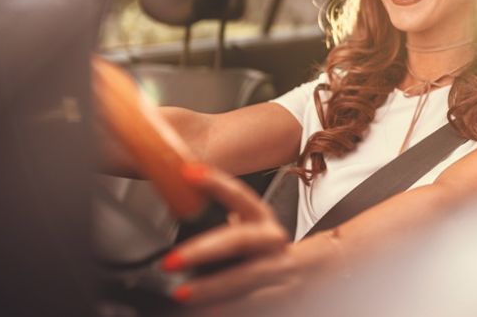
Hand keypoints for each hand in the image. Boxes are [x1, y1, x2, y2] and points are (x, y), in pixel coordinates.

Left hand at [160, 163, 294, 304]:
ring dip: (213, 288)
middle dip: (203, 250)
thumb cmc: (261, 250)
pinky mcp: (279, 297)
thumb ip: (216, 221)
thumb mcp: (245, 228)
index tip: (189, 173)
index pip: (240, 195)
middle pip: (240, 240)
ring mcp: (278, 270)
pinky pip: (252, 304)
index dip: (216, 182)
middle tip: (171, 261)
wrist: (304, 275)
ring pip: (247, 278)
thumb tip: (173, 204)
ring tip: (182, 294)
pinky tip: (206, 312)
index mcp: (261, 218)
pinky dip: (229, 308)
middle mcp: (272, 241)